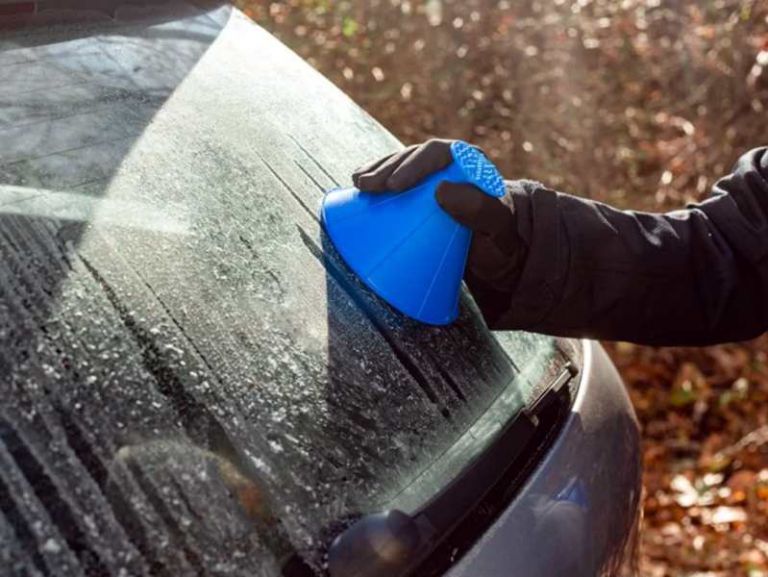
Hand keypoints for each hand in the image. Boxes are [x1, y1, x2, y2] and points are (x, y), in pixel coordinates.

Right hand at [352, 140, 525, 319]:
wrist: (495, 255)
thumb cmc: (499, 241)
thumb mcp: (496, 228)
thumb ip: (478, 209)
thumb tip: (440, 189)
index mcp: (470, 163)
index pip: (439, 154)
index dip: (414, 165)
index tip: (395, 186)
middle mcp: (449, 164)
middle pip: (414, 158)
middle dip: (388, 169)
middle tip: (368, 187)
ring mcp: (430, 178)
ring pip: (400, 165)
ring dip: (377, 172)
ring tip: (359, 184)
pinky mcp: (416, 193)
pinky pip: (393, 179)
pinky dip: (375, 179)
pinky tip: (357, 183)